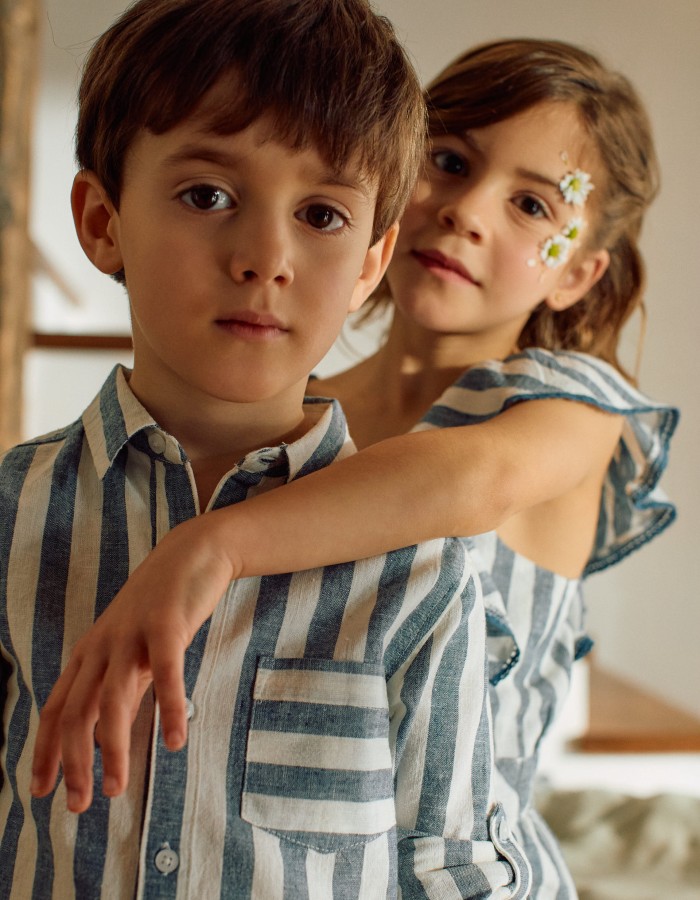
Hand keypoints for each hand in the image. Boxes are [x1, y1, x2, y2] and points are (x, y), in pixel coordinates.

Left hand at [30, 514, 234, 812]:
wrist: (190, 554)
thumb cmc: (161, 607)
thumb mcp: (131, 649)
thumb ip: (119, 686)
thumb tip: (110, 737)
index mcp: (89, 653)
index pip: (57, 709)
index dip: (46, 751)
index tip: (41, 791)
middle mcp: (102, 646)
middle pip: (77, 712)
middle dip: (74, 763)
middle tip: (80, 804)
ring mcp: (132, 634)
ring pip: (112, 700)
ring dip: (112, 750)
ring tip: (117, 789)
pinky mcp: (166, 625)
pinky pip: (166, 674)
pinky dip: (168, 709)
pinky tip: (175, 740)